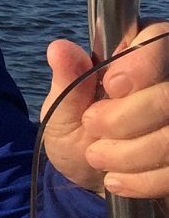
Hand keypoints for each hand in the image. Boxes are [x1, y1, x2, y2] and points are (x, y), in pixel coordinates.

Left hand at [41, 21, 168, 206]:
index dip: (140, 64)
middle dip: (126, 118)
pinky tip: (117, 180)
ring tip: (97, 156)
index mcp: (139, 52)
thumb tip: (59, 49)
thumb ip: (67, 80)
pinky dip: (144, 179)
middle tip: (92, 125)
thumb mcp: (62, 108)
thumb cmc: (78, 131)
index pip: (159, 38)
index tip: (112, 86)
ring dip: (131, 153)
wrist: (91, 178)